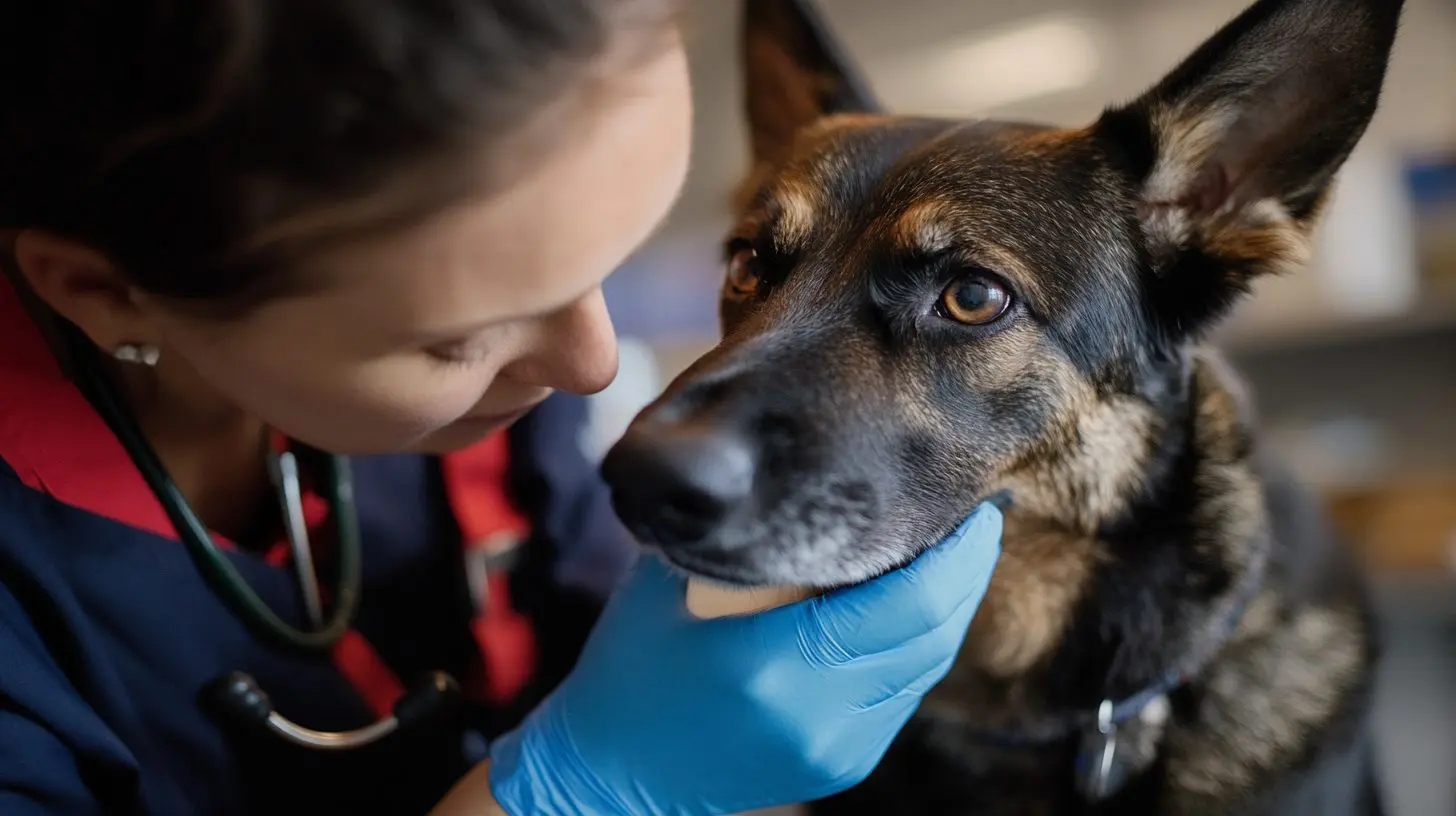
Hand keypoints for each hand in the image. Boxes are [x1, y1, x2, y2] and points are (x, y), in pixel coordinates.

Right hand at [487, 503, 1002, 815]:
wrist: (609, 778)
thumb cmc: (627, 673)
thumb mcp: (665, 588)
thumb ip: (727, 538)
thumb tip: (769, 466)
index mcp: (777, 664)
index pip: (907, 603)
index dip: (954, 554)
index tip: (972, 506)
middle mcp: (820, 714)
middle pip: (933, 633)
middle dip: (966, 572)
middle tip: (980, 517)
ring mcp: (836, 748)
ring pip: (927, 666)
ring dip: (949, 608)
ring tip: (957, 552)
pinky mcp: (840, 765)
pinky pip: (902, 694)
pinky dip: (918, 646)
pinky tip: (918, 605)